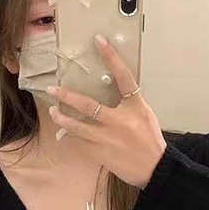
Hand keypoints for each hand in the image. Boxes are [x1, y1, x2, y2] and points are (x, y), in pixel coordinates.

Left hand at [46, 34, 166, 187]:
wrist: (155, 168)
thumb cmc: (150, 140)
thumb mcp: (144, 114)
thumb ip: (128, 102)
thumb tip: (110, 89)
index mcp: (134, 106)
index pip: (123, 77)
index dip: (111, 57)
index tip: (99, 41)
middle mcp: (120, 121)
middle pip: (88, 105)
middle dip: (67, 96)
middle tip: (53, 89)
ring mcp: (107, 138)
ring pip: (77, 127)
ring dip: (62, 119)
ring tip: (53, 111)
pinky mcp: (100, 153)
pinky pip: (80, 142)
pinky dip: (72, 136)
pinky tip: (65, 132)